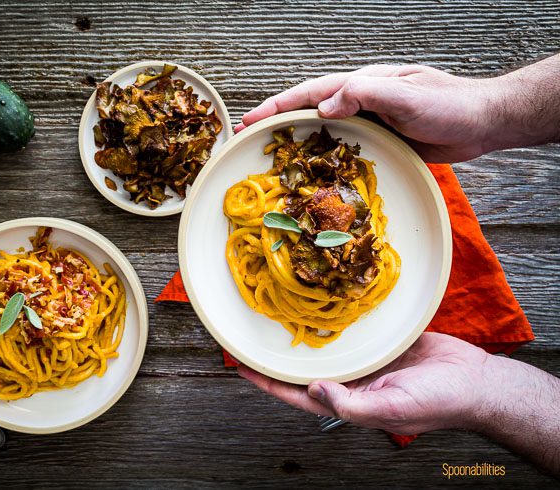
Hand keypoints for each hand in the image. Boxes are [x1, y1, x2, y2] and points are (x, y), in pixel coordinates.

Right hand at [234, 64, 493, 162]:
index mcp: (361, 85)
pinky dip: (322, 158)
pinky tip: (312, 172)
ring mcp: (368, 122)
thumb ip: (365, 94)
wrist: (480, 122)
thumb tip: (324, 108)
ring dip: (295, 141)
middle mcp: (360, 102)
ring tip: (269, 157)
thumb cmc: (447, 104)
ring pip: (322, 131)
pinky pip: (342, 149)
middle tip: (246, 138)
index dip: (277, 107)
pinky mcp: (378, 142)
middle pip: (308, 111)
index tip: (249, 121)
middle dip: (276, 122)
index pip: (309, 94)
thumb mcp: (406, 95)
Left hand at [237, 332, 496, 434]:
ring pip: (323, 345)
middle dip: (278, 354)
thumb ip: (351, 404)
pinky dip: (331, 317)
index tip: (240, 366)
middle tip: (252, 333)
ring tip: (277, 312)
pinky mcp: (379, 339)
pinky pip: (348, 328)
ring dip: (302, 332)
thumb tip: (313, 389)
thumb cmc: (436, 402)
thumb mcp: (392, 408)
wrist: (474, 380)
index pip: (296, 393)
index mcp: (347, 401)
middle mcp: (350, 379)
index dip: (267, 382)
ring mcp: (364, 358)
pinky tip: (317, 300)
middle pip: (304, 367)